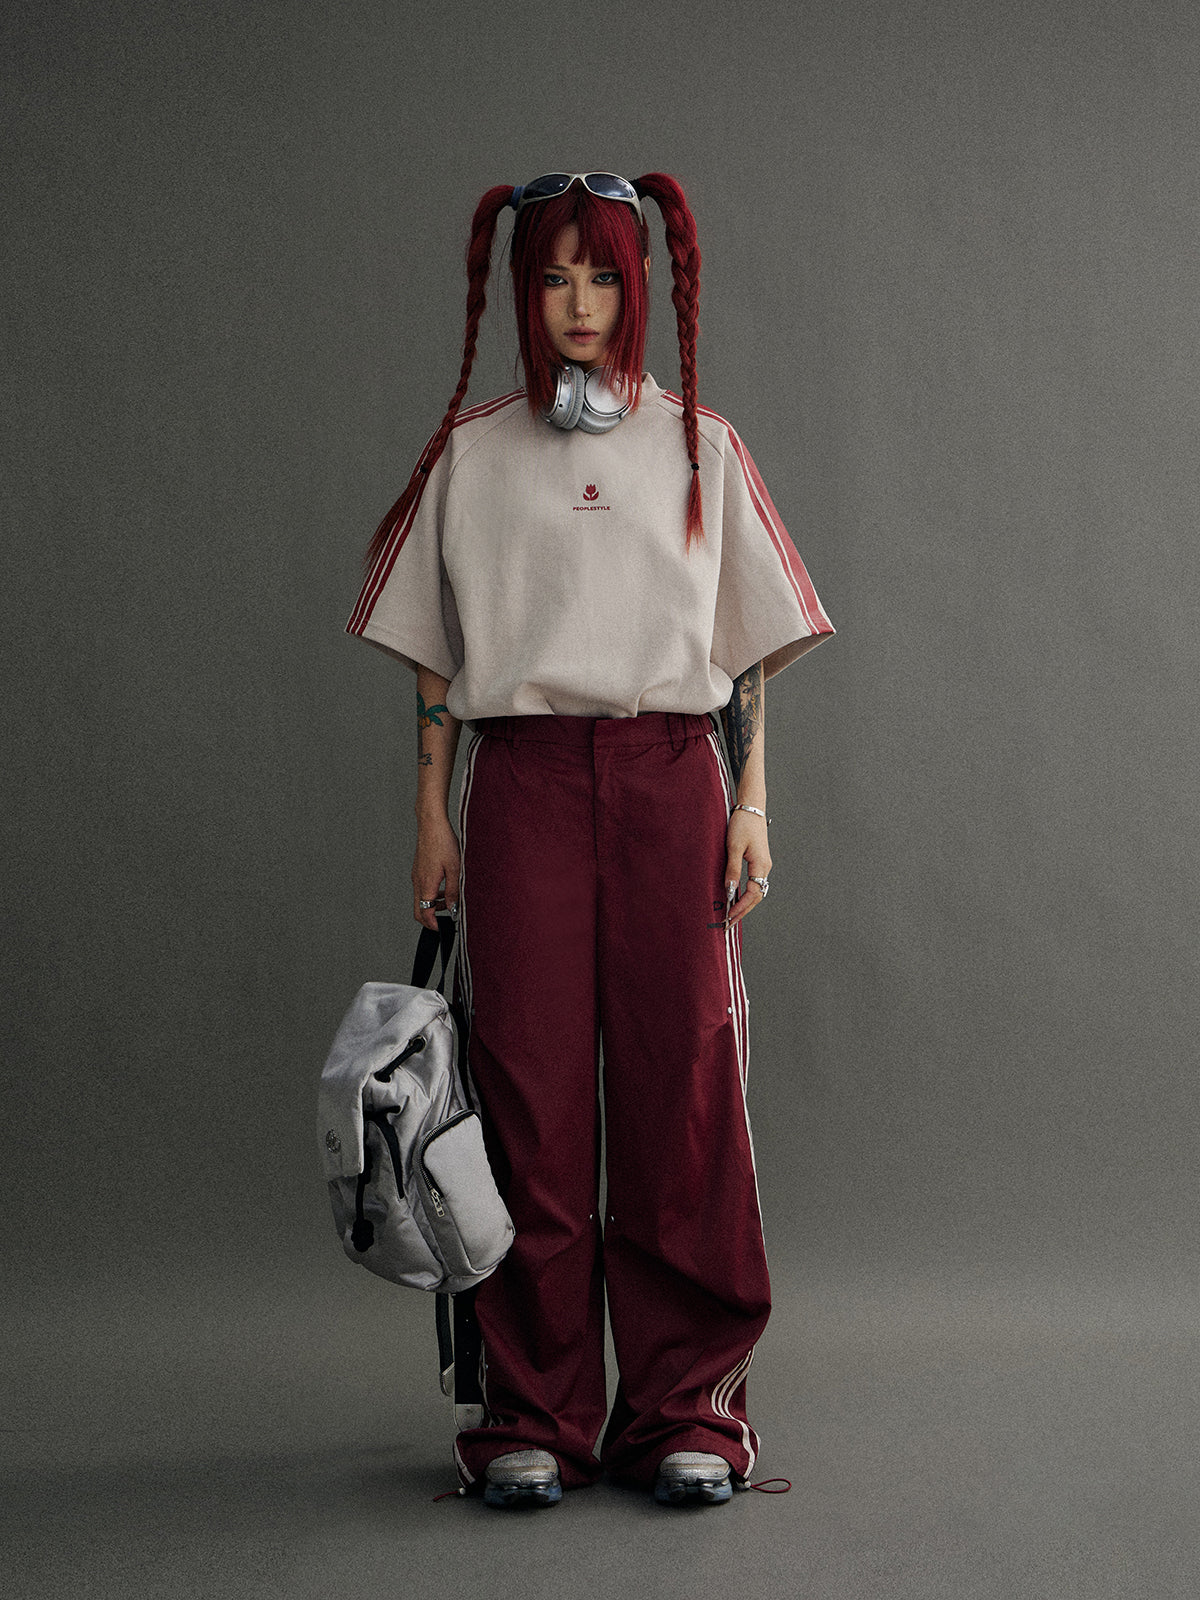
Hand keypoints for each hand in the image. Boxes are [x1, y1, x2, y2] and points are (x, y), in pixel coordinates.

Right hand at [412, 814, 460, 930]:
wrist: (432, 824)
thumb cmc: (443, 842)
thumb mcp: (454, 869)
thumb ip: (453, 891)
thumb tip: (453, 908)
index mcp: (426, 885)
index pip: (424, 914)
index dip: (433, 925)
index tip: (442, 929)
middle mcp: (418, 882)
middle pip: (419, 910)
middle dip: (431, 918)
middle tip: (445, 921)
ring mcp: (416, 876)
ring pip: (421, 899)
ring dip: (433, 905)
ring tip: (450, 902)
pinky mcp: (418, 870)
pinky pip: (422, 888)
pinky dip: (432, 894)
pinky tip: (445, 888)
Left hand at [723, 808, 771, 928]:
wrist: (751, 807)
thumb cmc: (742, 824)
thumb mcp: (734, 847)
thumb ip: (732, 869)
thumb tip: (730, 890)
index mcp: (761, 865)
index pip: (753, 894)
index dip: (740, 907)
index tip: (728, 916)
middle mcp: (765, 867)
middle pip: (757, 896)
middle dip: (743, 910)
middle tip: (729, 923)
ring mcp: (763, 864)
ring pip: (756, 890)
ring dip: (745, 903)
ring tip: (732, 914)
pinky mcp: (758, 860)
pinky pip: (754, 882)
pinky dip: (746, 893)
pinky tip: (736, 897)